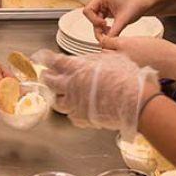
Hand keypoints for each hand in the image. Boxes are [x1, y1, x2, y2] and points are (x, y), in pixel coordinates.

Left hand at [31, 50, 158, 132]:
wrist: (134, 99)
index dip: (45, 58)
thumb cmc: (126, 77)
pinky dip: (72, 112)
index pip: (53, 61)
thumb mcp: (111, 59)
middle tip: (46, 76)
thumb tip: (92, 60)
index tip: (41, 57)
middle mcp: (71, 85)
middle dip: (46, 77)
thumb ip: (95, 60)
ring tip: (57, 95)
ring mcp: (75, 103)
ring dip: (55, 97)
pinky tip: (76, 110)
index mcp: (76, 67)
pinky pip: (72, 116)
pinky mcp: (82, 118)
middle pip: (49, 81)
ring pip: (56, 102)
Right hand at [84, 0, 153, 39]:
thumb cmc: (135, 5)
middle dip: (98, 27)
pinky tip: (111, 31)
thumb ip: (114, 32)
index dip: (94, 20)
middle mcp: (100, 2)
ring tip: (111, 32)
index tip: (104, 24)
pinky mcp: (105, 14)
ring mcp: (102, 9)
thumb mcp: (123, 20)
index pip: (87, 10)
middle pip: (90, 18)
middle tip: (108, 32)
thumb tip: (106, 42)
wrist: (143, 5)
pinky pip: (99, 24)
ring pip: (94, 22)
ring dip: (101, 30)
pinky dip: (104, 30)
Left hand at [101, 36, 175, 76]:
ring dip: (110, 62)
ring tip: (116, 60)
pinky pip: (119, 72)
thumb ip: (125, 42)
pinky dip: (119, 71)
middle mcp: (123, 56)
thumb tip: (115, 45)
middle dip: (105, 52)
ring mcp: (125, 67)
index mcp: (125, 44)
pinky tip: (123, 69)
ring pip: (110, 64)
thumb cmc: (159, 49)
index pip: (105, 42)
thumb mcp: (140, 38)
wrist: (170, 61)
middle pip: (104, 53)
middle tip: (109, 50)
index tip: (105, 41)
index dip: (105, 41)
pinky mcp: (130, 75)